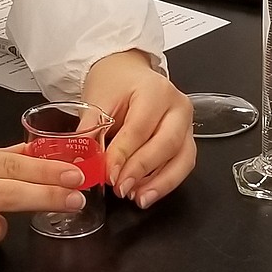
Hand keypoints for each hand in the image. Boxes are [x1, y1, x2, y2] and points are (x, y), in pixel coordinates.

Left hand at [82, 50, 194, 209]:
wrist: (127, 73)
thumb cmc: (114, 84)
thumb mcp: (96, 100)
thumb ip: (91, 130)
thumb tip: (84, 161)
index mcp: (155, 90)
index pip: (139, 128)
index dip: (123, 154)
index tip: (107, 174)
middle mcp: (178, 106)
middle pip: (167, 144)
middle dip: (142, 170)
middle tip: (121, 188)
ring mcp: (187, 124)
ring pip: (183, 158)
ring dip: (161, 183)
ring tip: (137, 198)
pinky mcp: (187, 139)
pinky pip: (183, 165)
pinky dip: (165, 182)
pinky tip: (146, 193)